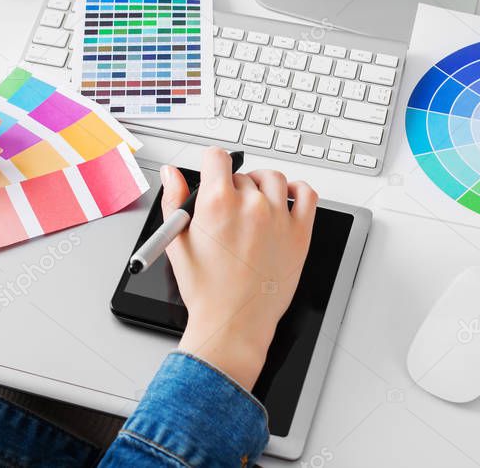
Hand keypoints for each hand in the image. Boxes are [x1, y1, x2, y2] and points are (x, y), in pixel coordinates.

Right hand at [160, 147, 316, 389]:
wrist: (234, 322)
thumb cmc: (207, 290)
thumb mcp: (177, 242)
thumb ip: (174, 200)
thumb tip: (172, 174)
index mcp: (217, 203)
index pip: (217, 157)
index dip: (212, 164)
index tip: (213, 172)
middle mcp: (250, 205)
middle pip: (242, 174)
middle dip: (232, 187)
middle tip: (227, 211)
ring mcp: (278, 218)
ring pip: (272, 179)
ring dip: (261, 185)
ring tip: (253, 204)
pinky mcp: (299, 233)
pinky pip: (306, 195)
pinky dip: (297, 190)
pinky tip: (285, 199)